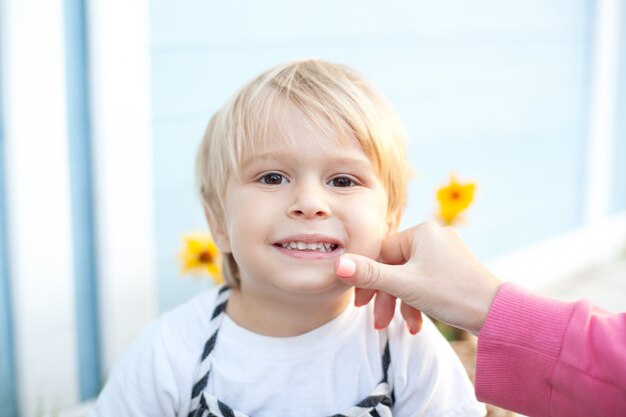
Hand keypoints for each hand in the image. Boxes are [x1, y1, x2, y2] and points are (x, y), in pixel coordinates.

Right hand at [335, 221, 500, 334]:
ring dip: (401, 303)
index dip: (368, 279)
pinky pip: (424, 280)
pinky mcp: (453, 268)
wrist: (498, 314)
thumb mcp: (405, 285)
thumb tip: (337, 264)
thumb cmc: (452, 294)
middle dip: (386, 296)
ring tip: (400, 327)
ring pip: (409, 276)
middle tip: (378, 321)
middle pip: (394, 266)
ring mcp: (445, 252)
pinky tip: (417, 323)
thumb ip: (370, 275)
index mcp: (421, 231)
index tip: (361, 304)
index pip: (381, 252)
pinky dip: (417, 300)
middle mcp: (433, 236)